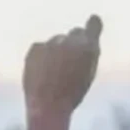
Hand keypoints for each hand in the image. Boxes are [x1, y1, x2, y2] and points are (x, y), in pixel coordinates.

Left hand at [23, 15, 101, 129]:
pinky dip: (40, 58)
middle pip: (75, 33)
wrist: (48, 107)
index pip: (93, 24)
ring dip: (56, 52)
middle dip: (73, 43)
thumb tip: (78, 39)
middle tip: (69, 63)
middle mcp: (71, 40)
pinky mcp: (36, 47)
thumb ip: (85, 55)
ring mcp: (52, 42)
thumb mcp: (85, 76)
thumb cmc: (71, 96)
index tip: (92, 22)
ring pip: (56, 42)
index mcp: (90, 48)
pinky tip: (41, 75)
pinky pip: (39, 48)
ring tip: (54, 76)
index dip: (93, 25)